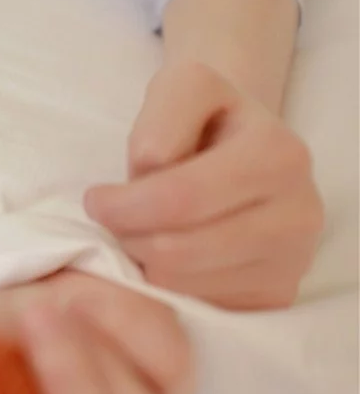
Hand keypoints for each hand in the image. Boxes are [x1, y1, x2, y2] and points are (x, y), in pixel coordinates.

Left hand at [85, 60, 323, 309]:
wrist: (248, 146)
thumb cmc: (206, 118)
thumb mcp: (183, 86)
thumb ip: (162, 115)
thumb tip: (150, 168)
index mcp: (277, 154)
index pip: (179, 198)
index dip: (121, 204)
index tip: (95, 198)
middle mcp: (298, 213)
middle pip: (178, 250)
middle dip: (126, 237)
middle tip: (111, 221)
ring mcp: (292, 261)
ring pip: (183, 285)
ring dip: (142, 263)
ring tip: (140, 232)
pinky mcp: (276, 295)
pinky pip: (200, 307)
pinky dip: (167, 287)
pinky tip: (164, 256)